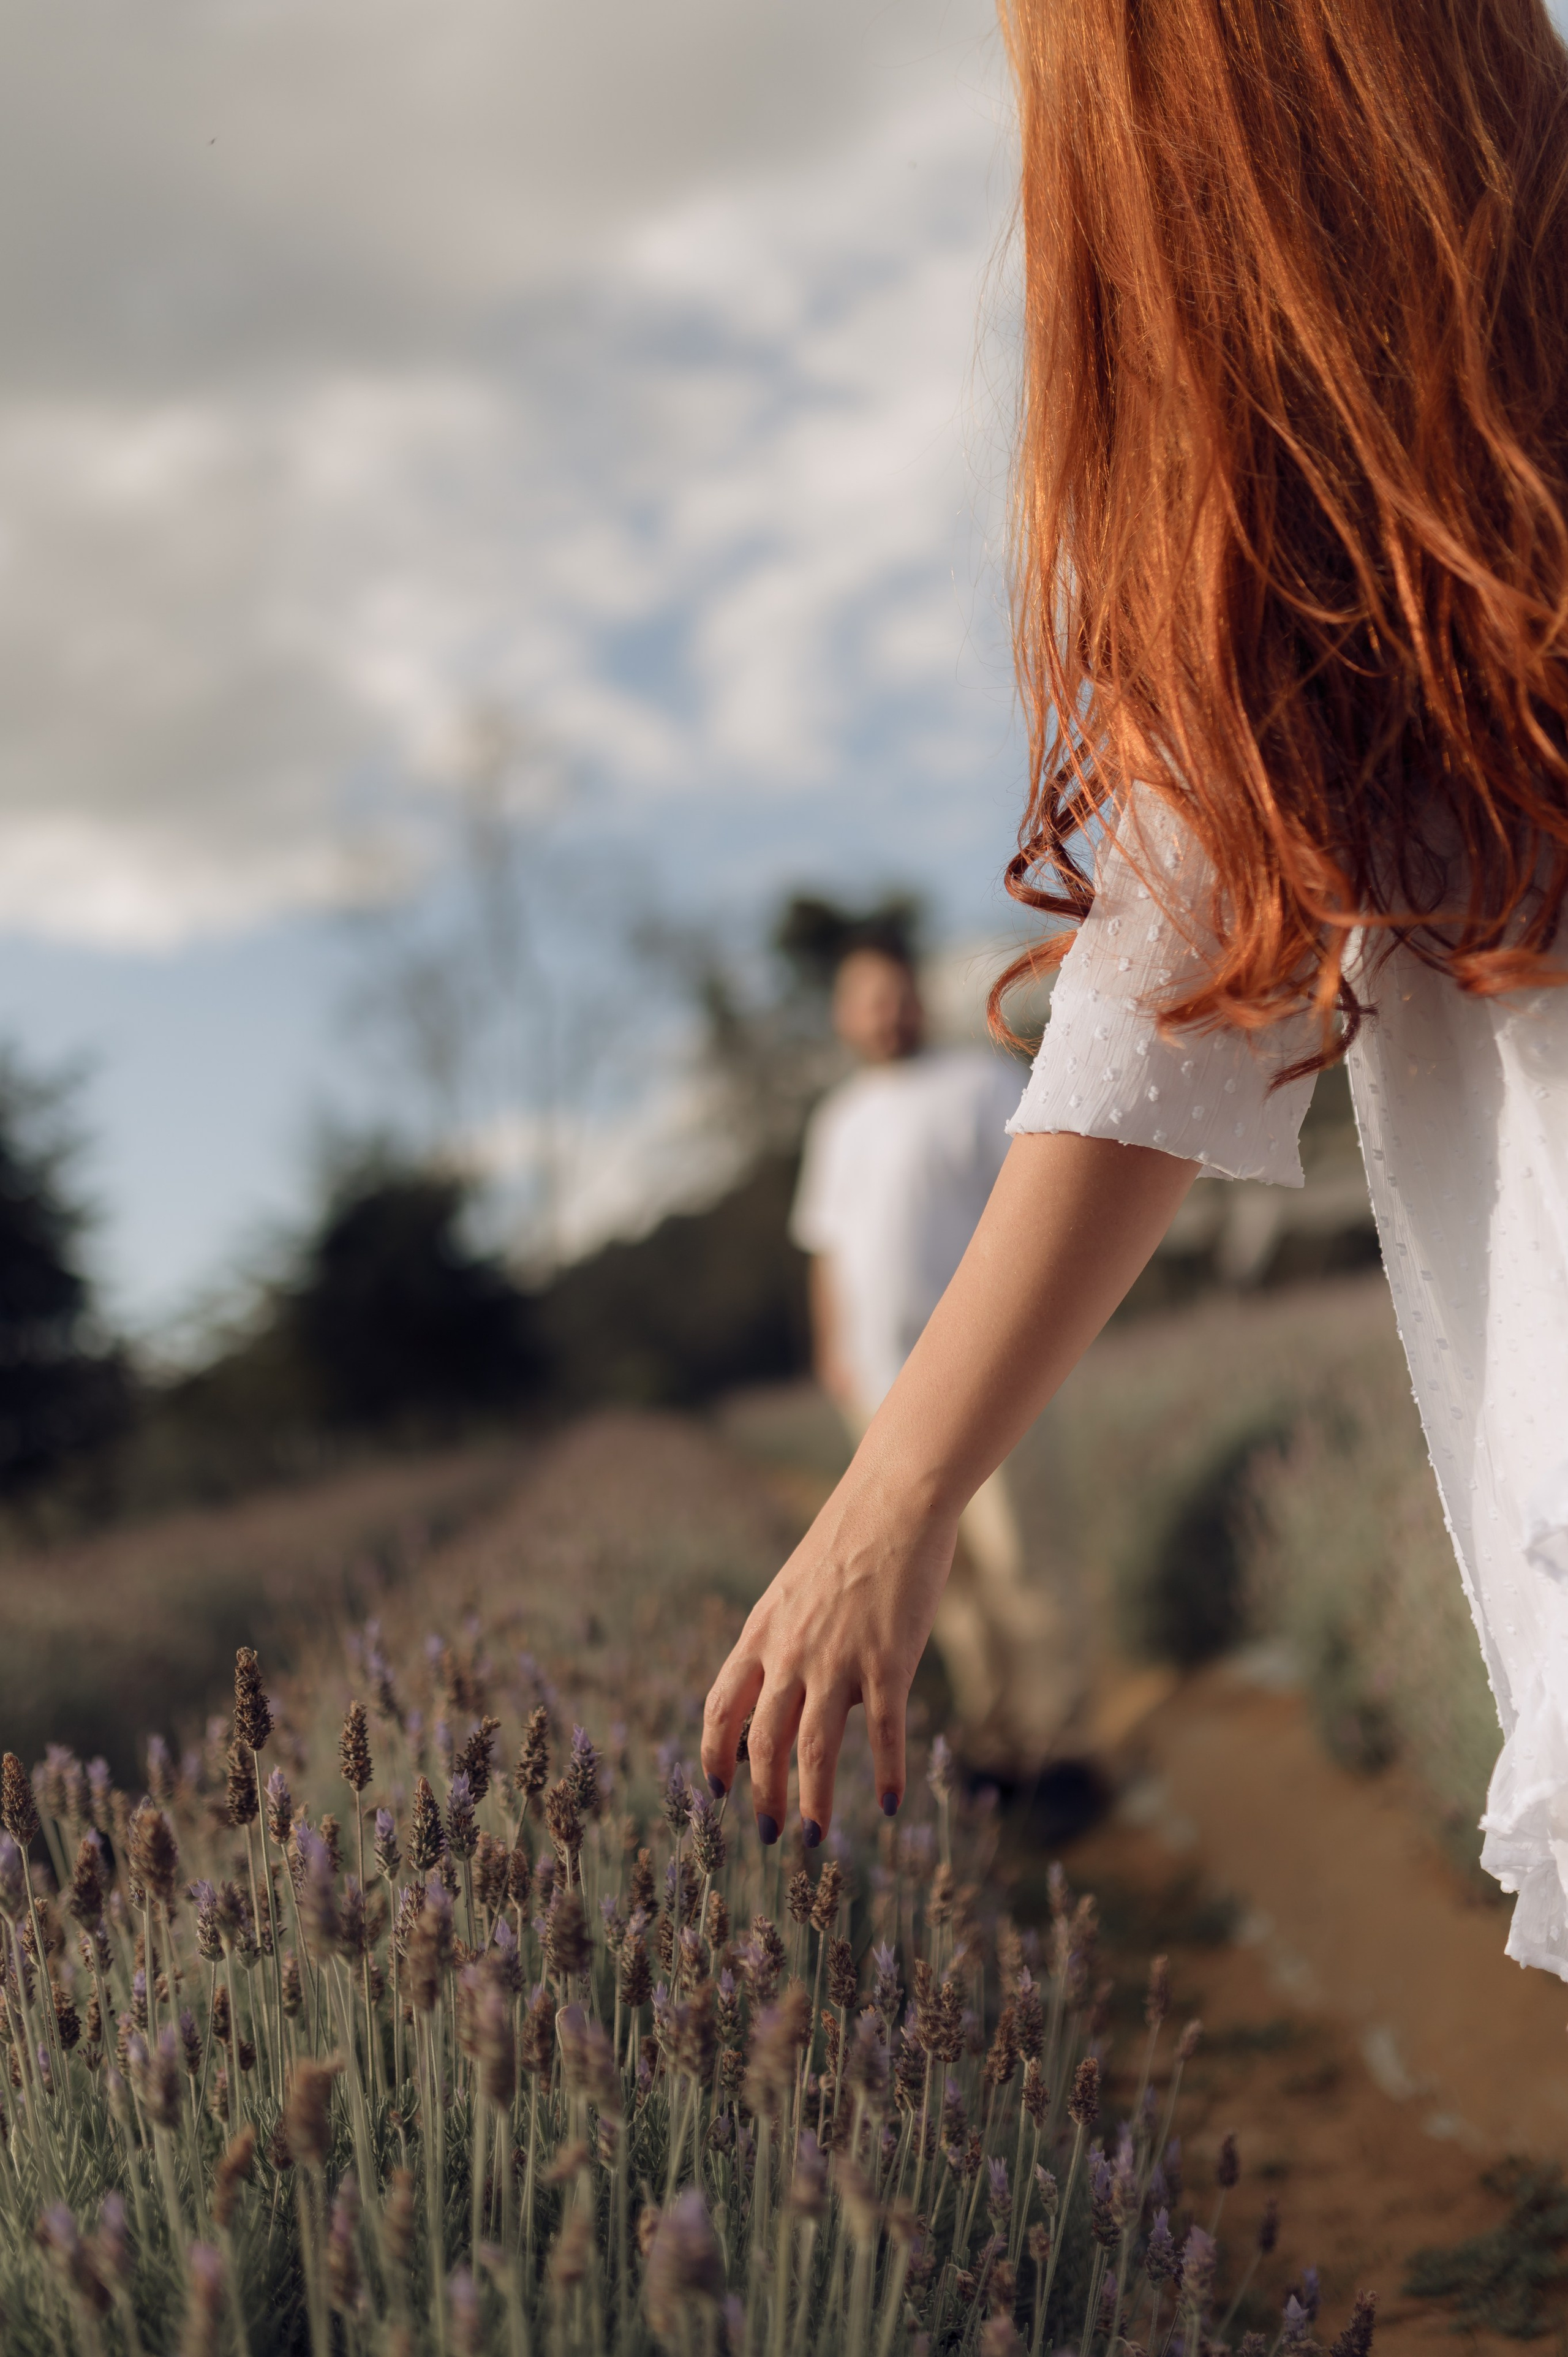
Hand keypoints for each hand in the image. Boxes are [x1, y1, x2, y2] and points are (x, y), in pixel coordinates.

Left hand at [700, 1461, 957, 1844]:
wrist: (894, 1499)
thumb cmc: (849, 1542)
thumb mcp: (794, 1591)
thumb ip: (784, 1643)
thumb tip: (788, 1700)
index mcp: (762, 1632)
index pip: (721, 1707)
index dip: (714, 1754)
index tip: (716, 1790)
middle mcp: (791, 1651)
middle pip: (763, 1741)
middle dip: (762, 1795)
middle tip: (768, 1834)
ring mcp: (839, 1657)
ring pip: (815, 1748)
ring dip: (813, 1800)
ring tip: (814, 1838)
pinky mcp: (888, 1659)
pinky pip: (883, 1732)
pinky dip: (886, 1774)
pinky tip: (890, 1806)